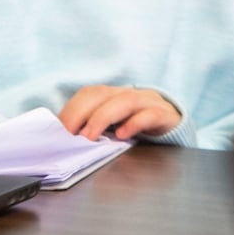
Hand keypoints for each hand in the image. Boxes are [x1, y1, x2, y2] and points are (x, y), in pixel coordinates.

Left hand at [58, 85, 182, 141]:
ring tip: (90, 137)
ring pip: (124, 101)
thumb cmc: (138, 124)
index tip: (58, 132)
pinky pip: (150, 114)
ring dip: (103, 118)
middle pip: (101, 94)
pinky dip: (135, 123)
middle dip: (81, 113)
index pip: (87, 95)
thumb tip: (66, 140)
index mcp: (112, 95)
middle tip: (69, 136)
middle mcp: (127, 94)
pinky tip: (123, 134)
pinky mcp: (164, 115)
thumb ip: (94, 128)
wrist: (175, 124)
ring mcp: (147, 102)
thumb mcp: (114, 126)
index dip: (71, 110)